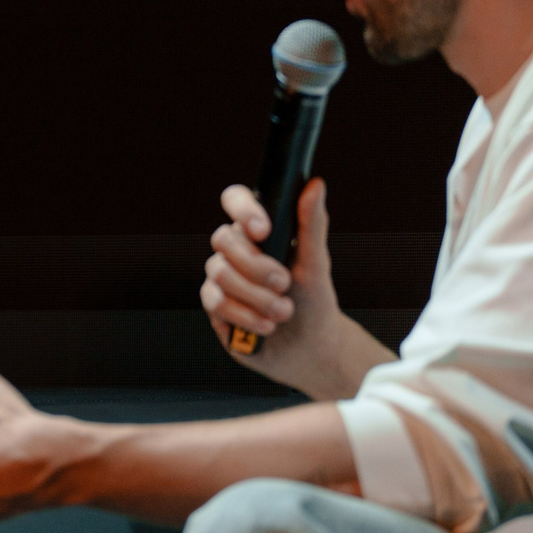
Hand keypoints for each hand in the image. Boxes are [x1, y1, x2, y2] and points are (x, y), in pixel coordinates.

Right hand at [200, 178, 388, 400]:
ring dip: (255, 296)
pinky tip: (266, 326)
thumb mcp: (317, 263)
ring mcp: (222, 278)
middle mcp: (236, 250)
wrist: (310, 348)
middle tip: (284, 283)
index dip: (243, 210)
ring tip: (283, 311)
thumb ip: (312, 224)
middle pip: (223, 239)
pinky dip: (246, 316)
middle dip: (256, 265)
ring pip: (219, 273)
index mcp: (259, 231)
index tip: (264, 230)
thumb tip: (316, 184)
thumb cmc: (314, 301)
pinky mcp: (215, 307)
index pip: (234, 200)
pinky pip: (216, 302)